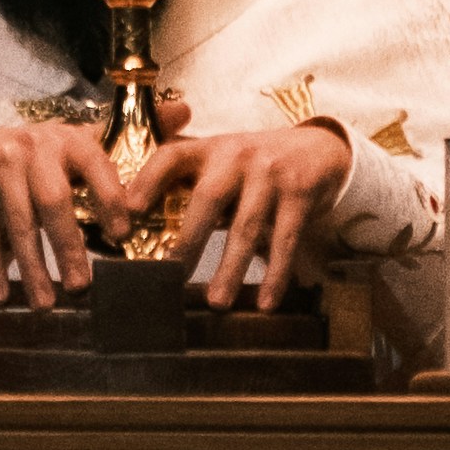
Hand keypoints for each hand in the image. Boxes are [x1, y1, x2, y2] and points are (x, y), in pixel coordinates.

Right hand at [0, 113, 131, 298]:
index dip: (111, 200)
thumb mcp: (62, 159)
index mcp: (67, 140)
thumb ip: (91, 182)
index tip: (121, 236)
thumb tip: (123, 232)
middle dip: (68, 248)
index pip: (96, 166)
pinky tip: (0, 294)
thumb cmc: (30, 164)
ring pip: (20, 224)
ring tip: (44, 304)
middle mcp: (34, 145)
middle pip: (54, 201)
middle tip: (80, 287)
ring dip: (33, 269)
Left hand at [125, 119, 352, 306]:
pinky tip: (266, 302)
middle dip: (188, 241)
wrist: (319, 147)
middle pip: (207, 199)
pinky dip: (275, 274)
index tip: (130, 211)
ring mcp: (270, 174)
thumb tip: (143, 229)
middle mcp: (237, 157)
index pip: (171, 156)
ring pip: (246, 227)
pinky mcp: (300, 193)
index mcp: (209, 149)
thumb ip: (190, 185)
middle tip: (171, 275)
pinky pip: (284, 239)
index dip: (147, 181)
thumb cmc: (256, 164)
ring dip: (231, 268)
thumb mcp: (222, 162)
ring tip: (216, 302)